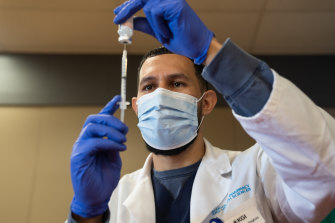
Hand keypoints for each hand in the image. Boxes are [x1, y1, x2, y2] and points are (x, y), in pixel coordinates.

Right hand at [70, 95, 127, 217]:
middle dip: (111, 120)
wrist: (96, 197)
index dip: (108, 107)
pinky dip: (108, 143)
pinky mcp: (78, 157)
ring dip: (111, 131)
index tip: (118, 99)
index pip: (99, 119)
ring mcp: (80, 148)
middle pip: (94, 119)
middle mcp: (84, 140)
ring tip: (122, 140)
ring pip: (92, 127)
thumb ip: (115, 143)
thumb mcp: (114, 157)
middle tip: (125, 130)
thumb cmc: (103, 178)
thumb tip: (120, 133)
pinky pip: (93, 143)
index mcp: (93, 139)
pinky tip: (118, 148)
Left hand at [114, 0, 213, 63]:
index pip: (143, 1)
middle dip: (128, 9)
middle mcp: (168, 0)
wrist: (197, 48)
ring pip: (149, 7)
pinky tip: (168, 33)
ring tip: (165, 35)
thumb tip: (131, 22)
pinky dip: (159, 27)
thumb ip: (146, 25)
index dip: (128, 6)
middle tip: (118, 19)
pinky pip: (156, 13)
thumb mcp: (159, 33)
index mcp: (165, 4)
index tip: (118, 13)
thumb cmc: (183, 40)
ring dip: (154, 26)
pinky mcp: (175, 5)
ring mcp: (172, 0)